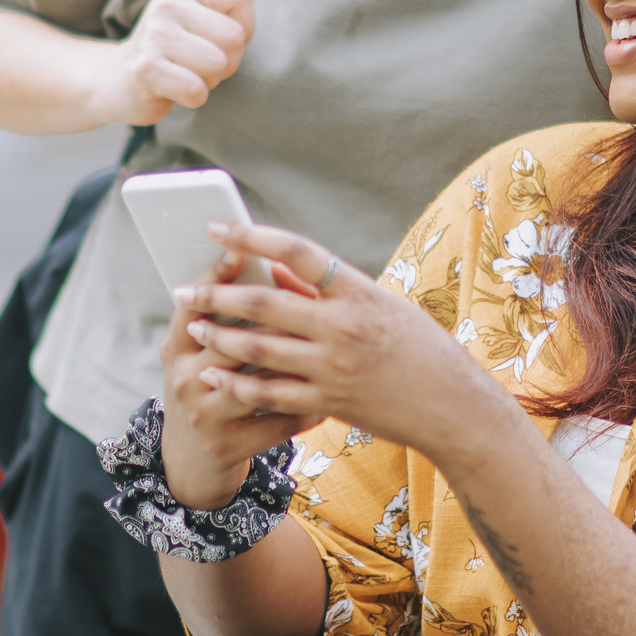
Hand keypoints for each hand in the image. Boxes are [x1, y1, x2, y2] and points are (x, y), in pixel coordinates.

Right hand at [102, 0, 260, 125]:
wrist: (120, 79)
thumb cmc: (172, 43)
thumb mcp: (196, 6)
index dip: (244, 25)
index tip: (220, 36)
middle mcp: (165, 4)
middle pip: (234, 37)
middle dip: (228, 59)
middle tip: (201, 61)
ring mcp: (154, 36)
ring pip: (218, 65)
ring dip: (210, 79)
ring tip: (188, 72)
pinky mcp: (146, 69)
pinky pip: (196, 90)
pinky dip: (194, 97)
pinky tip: (175, 88)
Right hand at [158, 243, 319, 510]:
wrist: (190, 462)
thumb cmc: (206, 391)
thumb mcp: (200, 355)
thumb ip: (226, 319)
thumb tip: (274, 265)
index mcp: (177, 348)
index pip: (192, 305)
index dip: (214, 276)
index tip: (239, 249)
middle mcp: (185, 378)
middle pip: (230, 338)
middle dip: (271, 318)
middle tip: (310, 299)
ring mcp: (205, 414)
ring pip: (259, 379)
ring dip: (298, 363)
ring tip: (332, 347)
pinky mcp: (229, 444)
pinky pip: (279, 419)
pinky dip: (309, 408)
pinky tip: (333, 398)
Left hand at [176, 221, 505, 461]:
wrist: (454, 407)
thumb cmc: (420, 350)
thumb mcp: (381, 308)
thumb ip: (328, 293)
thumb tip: (277, 273)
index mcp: (359, 292)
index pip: (298, 252)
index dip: (253, 237)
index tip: (217, 228)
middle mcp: (344, 326)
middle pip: (265, 302)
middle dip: (216, 294)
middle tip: (182, 288)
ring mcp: (334, 366)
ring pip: (260, 347)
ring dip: (219, 336)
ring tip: (193, 326)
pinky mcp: (329, 400)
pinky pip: (271, 390)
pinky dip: (237, 381)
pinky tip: (213, 374)